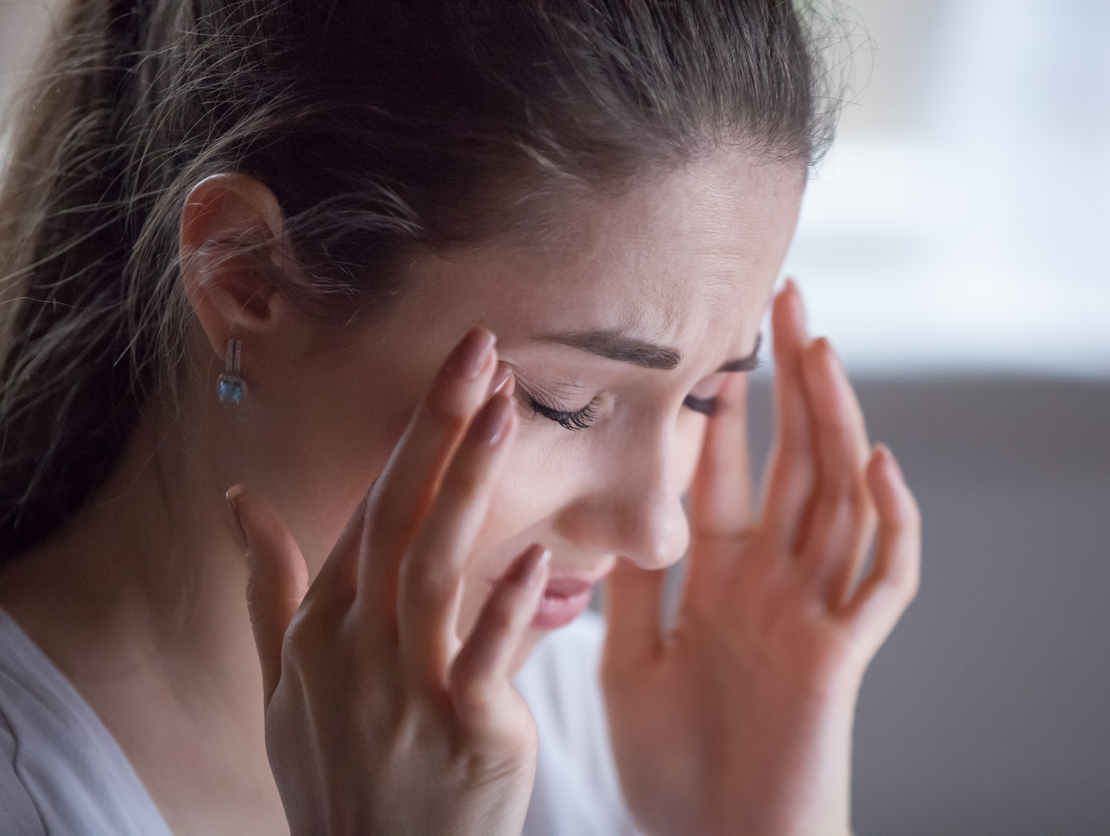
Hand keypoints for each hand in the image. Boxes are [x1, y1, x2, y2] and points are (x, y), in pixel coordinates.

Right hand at [229, 328, 547, 834]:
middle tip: (481, 348)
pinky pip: (483, 659)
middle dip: (438, 426)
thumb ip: (270, 587)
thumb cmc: (336, 771)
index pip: (370, 506)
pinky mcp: (461, 731)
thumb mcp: (283, 683)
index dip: (416, 436)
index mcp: (323, 624)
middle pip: (397, 515)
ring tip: (502, 409)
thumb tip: (239, 501)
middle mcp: (356, 644)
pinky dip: (505, 608)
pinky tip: (534, 555)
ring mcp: (404, 687)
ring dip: (466, 483)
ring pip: (433, 566)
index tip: (459, 370)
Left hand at [602, 283, 920, 835]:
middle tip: (785, 299)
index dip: (722, 411)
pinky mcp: (842, 654)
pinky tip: (879, 464)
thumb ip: (631, 585)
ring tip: (823, 346)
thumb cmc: (674, 770)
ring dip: (836, 422)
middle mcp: (774, 582)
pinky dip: (892, 523)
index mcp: (722, 581)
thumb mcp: (630, 659)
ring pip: (838, 498)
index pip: (728, 474)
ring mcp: (813, 612)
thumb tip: (615, 507)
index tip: (708, 344)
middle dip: (790, 383)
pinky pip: (883, 581)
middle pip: (792, 461)